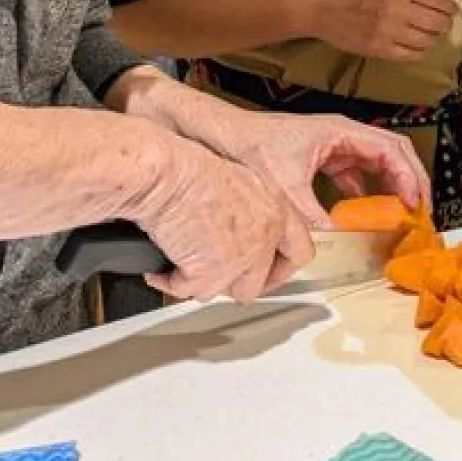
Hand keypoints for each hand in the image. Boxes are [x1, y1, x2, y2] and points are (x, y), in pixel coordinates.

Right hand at [127, 133, 311, 302]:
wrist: (166, 174)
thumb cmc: (192, 169)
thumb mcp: (240, 181)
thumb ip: (252, 211)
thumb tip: (245, 230)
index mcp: (277, 210)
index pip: (299, 252)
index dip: (281, 269)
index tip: (269, 274)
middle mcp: (264, 236)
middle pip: (259, 282)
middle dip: (235, 284)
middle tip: (215, 276)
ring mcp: (240, 258)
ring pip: (223, 291)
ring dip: (201, 282)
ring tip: (184, 262)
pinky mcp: (210, 273)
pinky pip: (189, 291)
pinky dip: (171, 282)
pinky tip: (162, 268)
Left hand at [212, 110, 430, 229]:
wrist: (227, 136)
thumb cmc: (253, 146)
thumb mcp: (284, 186)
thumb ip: (311, 212)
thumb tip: (335, 235)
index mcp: (342, 132)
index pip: (392, 149)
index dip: (409, 176)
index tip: (414, 202)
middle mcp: (344, 135)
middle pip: (393, 153)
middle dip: (411, 179)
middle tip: (419, 209)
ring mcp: (337, 145)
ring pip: (379, 162)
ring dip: (392, 185)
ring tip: (400, 212)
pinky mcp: (326, 157)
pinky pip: (359, 173)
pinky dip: (368, 191)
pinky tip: (366, 212)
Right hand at [310, 0, 459, 61]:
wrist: (320, 5)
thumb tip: (435, 2)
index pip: (437, 0)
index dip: (450, 8)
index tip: (453, 12)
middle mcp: (397, 8)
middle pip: (436, 23)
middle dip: (444, 25)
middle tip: (443, 26)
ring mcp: (388, 30)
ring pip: (426, 40)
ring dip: (433, 39)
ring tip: (430, 37)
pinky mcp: (378, 48)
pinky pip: (410, 55)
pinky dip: (419, 52)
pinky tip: (417, 47)